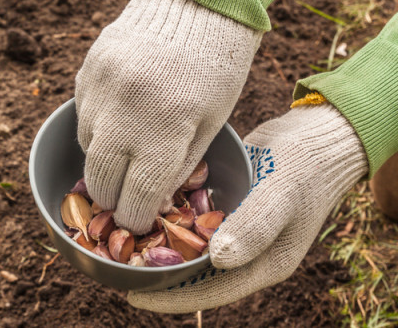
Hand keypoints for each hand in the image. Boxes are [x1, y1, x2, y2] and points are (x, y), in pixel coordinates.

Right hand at [75, 0, 261, 232]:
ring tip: (125, 150)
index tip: (136, 221)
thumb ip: (179, 165)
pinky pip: (82, 115)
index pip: (135, 196)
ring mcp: (101, 88)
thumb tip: (149, 200)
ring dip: (102, 159)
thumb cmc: (217, 68)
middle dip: (111, 197)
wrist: (197, 0)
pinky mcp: (87, 70)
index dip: (133, 218)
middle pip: (100, 179)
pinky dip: (96, 126)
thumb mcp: (212, 122)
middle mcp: (126, 110)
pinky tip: (118, 117)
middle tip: (123, 197)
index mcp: (167, 128)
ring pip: (86, 147)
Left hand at [126, 103, 367, 312]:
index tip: (131, 294)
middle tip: (112, 266)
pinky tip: (137, 206)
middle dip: (155, 272)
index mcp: (263, 264)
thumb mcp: (281, 194)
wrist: (318, 135)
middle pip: (193, 274)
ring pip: (188, 247)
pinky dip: (166, 218)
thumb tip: (219, 261)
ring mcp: (234, 230)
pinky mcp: (224, 207)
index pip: (209, 292)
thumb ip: (254, 226)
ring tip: (116, 240)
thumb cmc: (305, 166)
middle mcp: (245, 252)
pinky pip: (190, 220)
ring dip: (156, 245)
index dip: (170, 297)